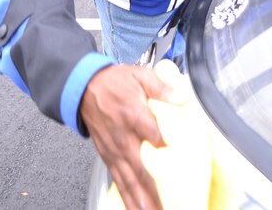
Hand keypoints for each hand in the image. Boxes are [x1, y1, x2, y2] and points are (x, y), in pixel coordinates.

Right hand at [79, 64, 178, 209]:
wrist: (85, 88)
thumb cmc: (115, 82)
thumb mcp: (140, 75)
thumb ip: (162, 86)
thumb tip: (182, 95)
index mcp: (134, 115)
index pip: (155, 137)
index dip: (169, 151)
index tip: (185, 166)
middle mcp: (124, 138)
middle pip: (143, 169)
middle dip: (156, 191)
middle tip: (173, 206)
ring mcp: (116, 152)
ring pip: (131, 181)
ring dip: (143, 201)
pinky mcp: (109, 159)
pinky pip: (120, 182)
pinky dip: (128, 199)